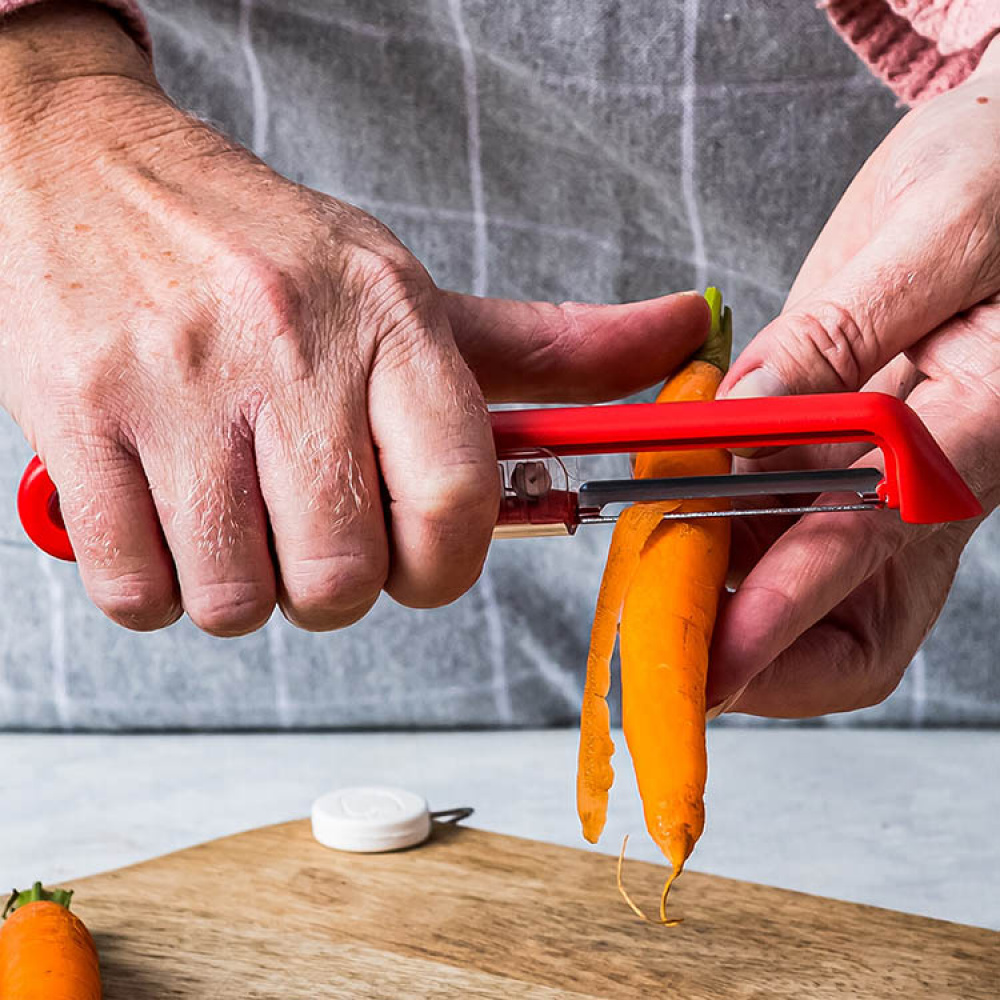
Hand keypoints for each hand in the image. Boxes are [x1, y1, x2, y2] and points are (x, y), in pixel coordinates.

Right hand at [0, 3, 708, 635]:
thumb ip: (547, 348)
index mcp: (387, 317)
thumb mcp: (404, 284)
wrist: (82, 165)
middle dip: (336, 587)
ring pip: (241, 601)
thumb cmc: (258, 248)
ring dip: (245, 588)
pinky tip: (165, 518)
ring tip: (234, 514)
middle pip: (345, 579)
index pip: (459, 494)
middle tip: (313, 532)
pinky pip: (140, 592)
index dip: (446, 566)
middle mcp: (287, 349)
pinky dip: (158, 586)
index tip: (421, 562)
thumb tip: (681, 336)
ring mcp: (175, 388)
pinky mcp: (77, 422)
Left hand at [707, 41, 999, 717]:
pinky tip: (655, 508)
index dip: (789, 605)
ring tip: (637, 580)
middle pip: (850, 624)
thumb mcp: (936, 229)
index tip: (714, 649)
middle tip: (657, 636)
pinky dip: (703, 530)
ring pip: (793, 588)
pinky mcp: (825, 457)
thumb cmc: (997, 178)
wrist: (990, 176)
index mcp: (980, 426)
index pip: (878, 540)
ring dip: (714, 596)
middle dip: (752, 648)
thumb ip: (841, 331)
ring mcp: (870, 480)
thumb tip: (750, 410)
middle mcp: (927, 480)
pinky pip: (764, 524)